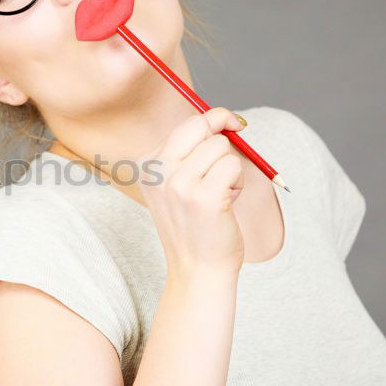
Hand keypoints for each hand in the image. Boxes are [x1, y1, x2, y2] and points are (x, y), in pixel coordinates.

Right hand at [136, 107, 247, 278]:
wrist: (197, 267)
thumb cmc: (194, 224)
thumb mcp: (177, 184)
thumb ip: (190, 152)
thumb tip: (222, 119)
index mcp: (147, 164)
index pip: (186, 125)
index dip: (214, 118)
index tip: (231, 122)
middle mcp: (158, 170)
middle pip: (201, 125)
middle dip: (224, 130)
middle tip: (238, 137)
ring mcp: (179, 183)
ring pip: (221, 147)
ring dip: (230, 167)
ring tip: (221, 192)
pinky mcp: (204, 196)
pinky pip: (233, 166)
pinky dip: (238, 182)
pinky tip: (227, 201)